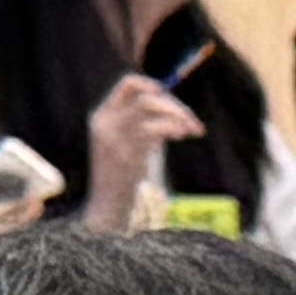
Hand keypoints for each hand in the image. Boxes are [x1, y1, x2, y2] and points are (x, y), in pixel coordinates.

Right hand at [86, 75, 203, 221]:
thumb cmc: (125, 180)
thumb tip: (173, 107)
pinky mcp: (126, 152)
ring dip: (178, 114)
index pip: (128, 85)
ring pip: (150, 107)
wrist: (108, 209)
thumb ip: (146, 125)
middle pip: (144, 95)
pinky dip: (172, 126)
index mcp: (102, 116)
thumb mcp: (133, 145)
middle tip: (192, 122)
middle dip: (174, 105)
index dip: (153, 86)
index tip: (173, 100)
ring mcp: (114, 136)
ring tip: (192, 129)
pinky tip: (182, 135)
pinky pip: (154, 128)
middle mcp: (105, 121)